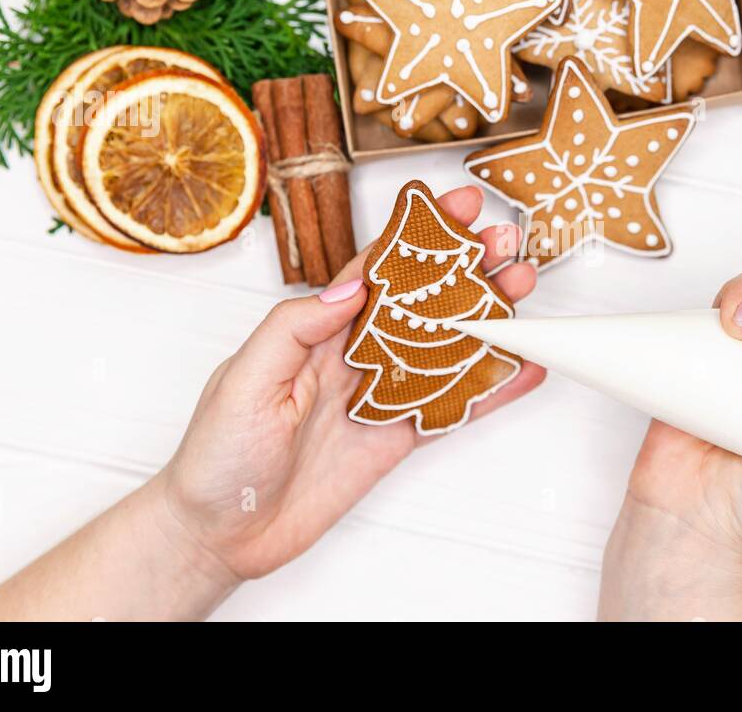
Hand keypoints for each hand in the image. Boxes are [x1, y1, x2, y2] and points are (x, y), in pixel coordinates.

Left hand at [154, 184, 544, 582]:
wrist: (221, 533)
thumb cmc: (217, 453)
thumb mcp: (244, 378)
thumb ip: (296, 327)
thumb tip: (353, 285)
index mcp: (318, 329)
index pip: (378, 270)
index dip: (420, 236)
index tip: (458, 208)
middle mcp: (355, 356)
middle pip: (424, 302)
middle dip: (468, 268)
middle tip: (508, 241)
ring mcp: (380, 396)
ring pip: (447, 348)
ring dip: (488, 318)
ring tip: (524, 288)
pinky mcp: (395, 439)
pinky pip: (451, 408)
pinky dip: (490, 390)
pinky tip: (523, 369)